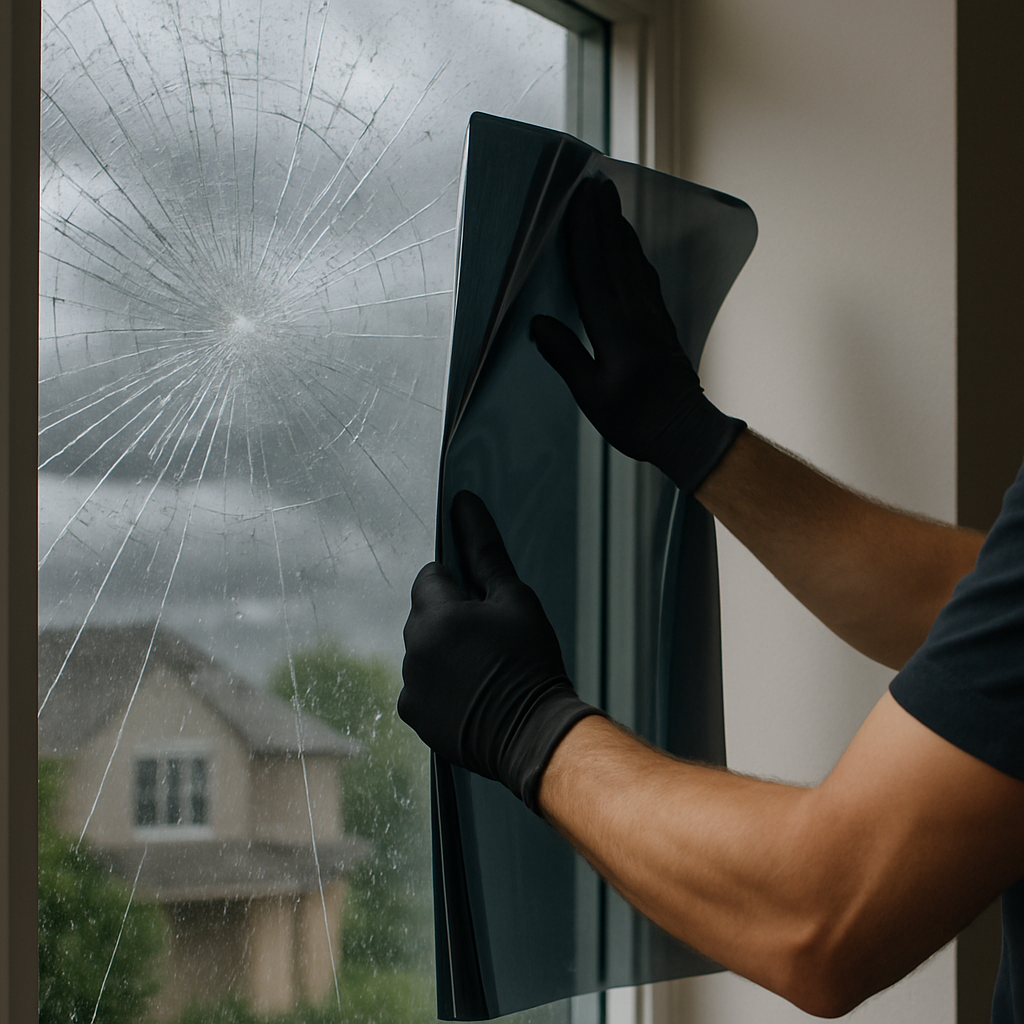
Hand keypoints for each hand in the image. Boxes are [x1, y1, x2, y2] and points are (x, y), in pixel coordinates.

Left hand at [399, 491, 603, 811]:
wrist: (535, 735)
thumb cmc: (531, 663)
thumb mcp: (515, 599)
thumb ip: (483, 549)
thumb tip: (464, 503)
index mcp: (435, 614)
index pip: (431, 576)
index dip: (462, 588)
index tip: (486, 609)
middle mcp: (412, 648)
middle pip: (424, 614)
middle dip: (451, 620)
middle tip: (492, 642)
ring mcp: (410, 685)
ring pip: (423, 650)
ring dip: (444, 653)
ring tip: (485, 672)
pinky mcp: (414, 715)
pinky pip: (421, 686)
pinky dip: (440, 686)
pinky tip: (472, 696)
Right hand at [530, 176, 744, 492]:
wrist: (685, 432)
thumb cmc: (636, 420)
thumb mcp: (592, 396)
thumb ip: (566, 357)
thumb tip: (538, 324)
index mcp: (614, 330)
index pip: (594, 271)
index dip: (584, 233)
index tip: (579, 200)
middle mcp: (635, 315)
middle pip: (615, 257)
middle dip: (603, 218)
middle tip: (596, 184)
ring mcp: (652, 318)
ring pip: (633, 264)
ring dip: (620, 230)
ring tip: (611, 203)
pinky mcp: (662, 326)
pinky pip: (646, 279)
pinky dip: (635, 255)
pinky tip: (631, 247)